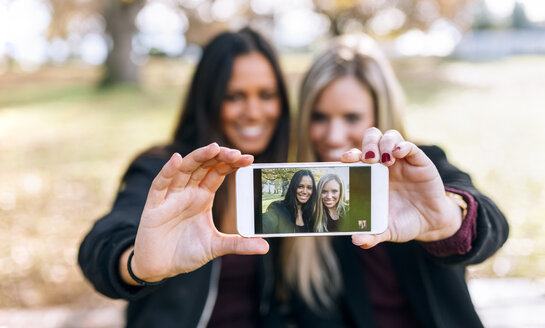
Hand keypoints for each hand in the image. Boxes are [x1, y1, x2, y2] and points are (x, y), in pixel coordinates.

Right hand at [123, 143, 268, 283]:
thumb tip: (266, 246)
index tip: (249, 158)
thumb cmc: (185, 252)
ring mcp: (171, 196)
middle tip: (236, 152)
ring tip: (213, 148)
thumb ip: (238, 244)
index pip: (218, 173)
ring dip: (198, 157)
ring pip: (184, 169)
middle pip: (203, 166)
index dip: (231, 163)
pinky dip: (168, 171)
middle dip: (219, 157)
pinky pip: (160, 184)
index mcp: (203, 197)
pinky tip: (177, 160)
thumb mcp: (215, 247)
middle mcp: (187, 192)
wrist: (159, 267)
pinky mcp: (154, 206)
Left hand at [341, 128, 462, 248]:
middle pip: (371, 138)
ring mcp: (402, 160)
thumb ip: (372, 235)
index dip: (350, 154)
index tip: (344, 160)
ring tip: (384, 160)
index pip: (356, 156)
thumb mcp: (386, 230)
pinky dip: (402, 145)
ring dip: (383, 144)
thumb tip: (356, 241)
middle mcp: (384, 164)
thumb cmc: (404, 222)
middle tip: (368, 159)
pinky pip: (410, 146)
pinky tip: (398, 153)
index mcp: (370, 176)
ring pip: (389, 136)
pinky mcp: (419, 161)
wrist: (431, 223)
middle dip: (367, 144)